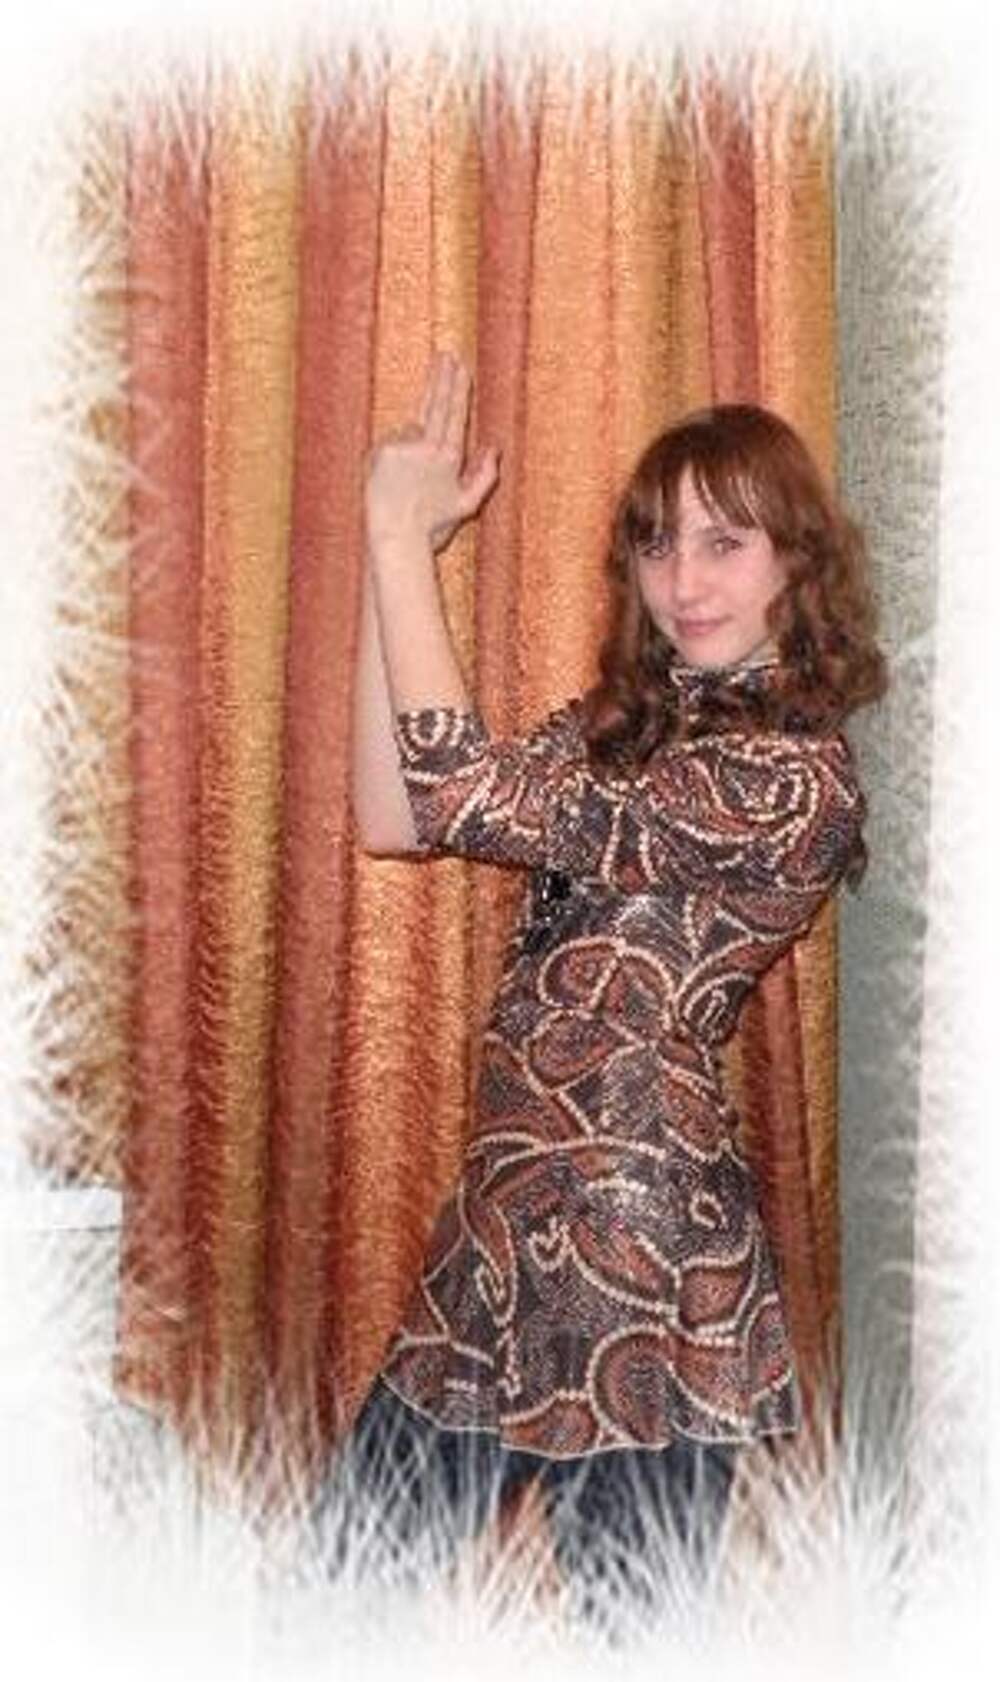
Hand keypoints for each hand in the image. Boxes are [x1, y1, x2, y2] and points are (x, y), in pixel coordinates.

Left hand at [364, 352, 500, 554]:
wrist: (396, 536)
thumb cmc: (430, 527)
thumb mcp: (466, 506)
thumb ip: (485, 476)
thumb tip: (494, 447)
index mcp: (451, 457)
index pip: (455, 412)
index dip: (457, 387)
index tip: (459, 366)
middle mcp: (430, 446)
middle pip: (436, 403)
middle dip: (441, 378)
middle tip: (445, 354)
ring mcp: (405, 446)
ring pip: (407, 433)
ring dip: (407, 446)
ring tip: (406, 480)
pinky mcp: (383, 450)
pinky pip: (388, 444)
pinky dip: (389, 456)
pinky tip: (391, 480)